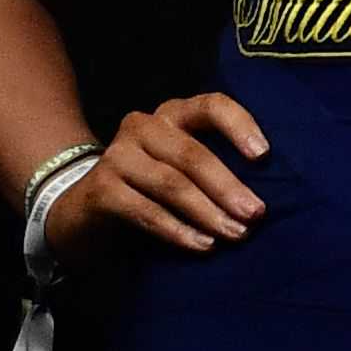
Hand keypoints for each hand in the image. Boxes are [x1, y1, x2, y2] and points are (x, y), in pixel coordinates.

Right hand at [53, 92, 267, 256]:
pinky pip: (145, 210)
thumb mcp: (184, 166)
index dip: (240, 125)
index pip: (212, 106)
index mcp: (173, 113)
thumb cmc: (153, 184)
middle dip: (228, 187)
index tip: (264, 155)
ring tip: (235, 233)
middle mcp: (144, 126)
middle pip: (193, 155)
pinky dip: (177, 229)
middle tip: (256, 214)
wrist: (85, 208)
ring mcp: (117, 155)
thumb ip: (216, 164)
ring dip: (207, 212)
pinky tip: (202, 244)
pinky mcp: (100, 188)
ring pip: (171, 184)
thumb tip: (263, 194)